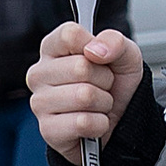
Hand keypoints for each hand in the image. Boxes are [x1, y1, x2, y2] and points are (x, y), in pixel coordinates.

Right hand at [29, 18, 142, 153]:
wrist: (120, 122)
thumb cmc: (116, 86)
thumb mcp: (126, 56)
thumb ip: (115, 41)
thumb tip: (95, 49)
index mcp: (53, 48)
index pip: (69, 34)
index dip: (94, 46)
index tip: (100, 57)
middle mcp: (40, 73)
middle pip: (81, 67)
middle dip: (104, 80)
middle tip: (102, 86)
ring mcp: (40, 103)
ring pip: (84, 96)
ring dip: (103, 103)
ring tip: (97, 104)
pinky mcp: (48, 130)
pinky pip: (83, 122)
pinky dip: (99, 124)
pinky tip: (92, 123)